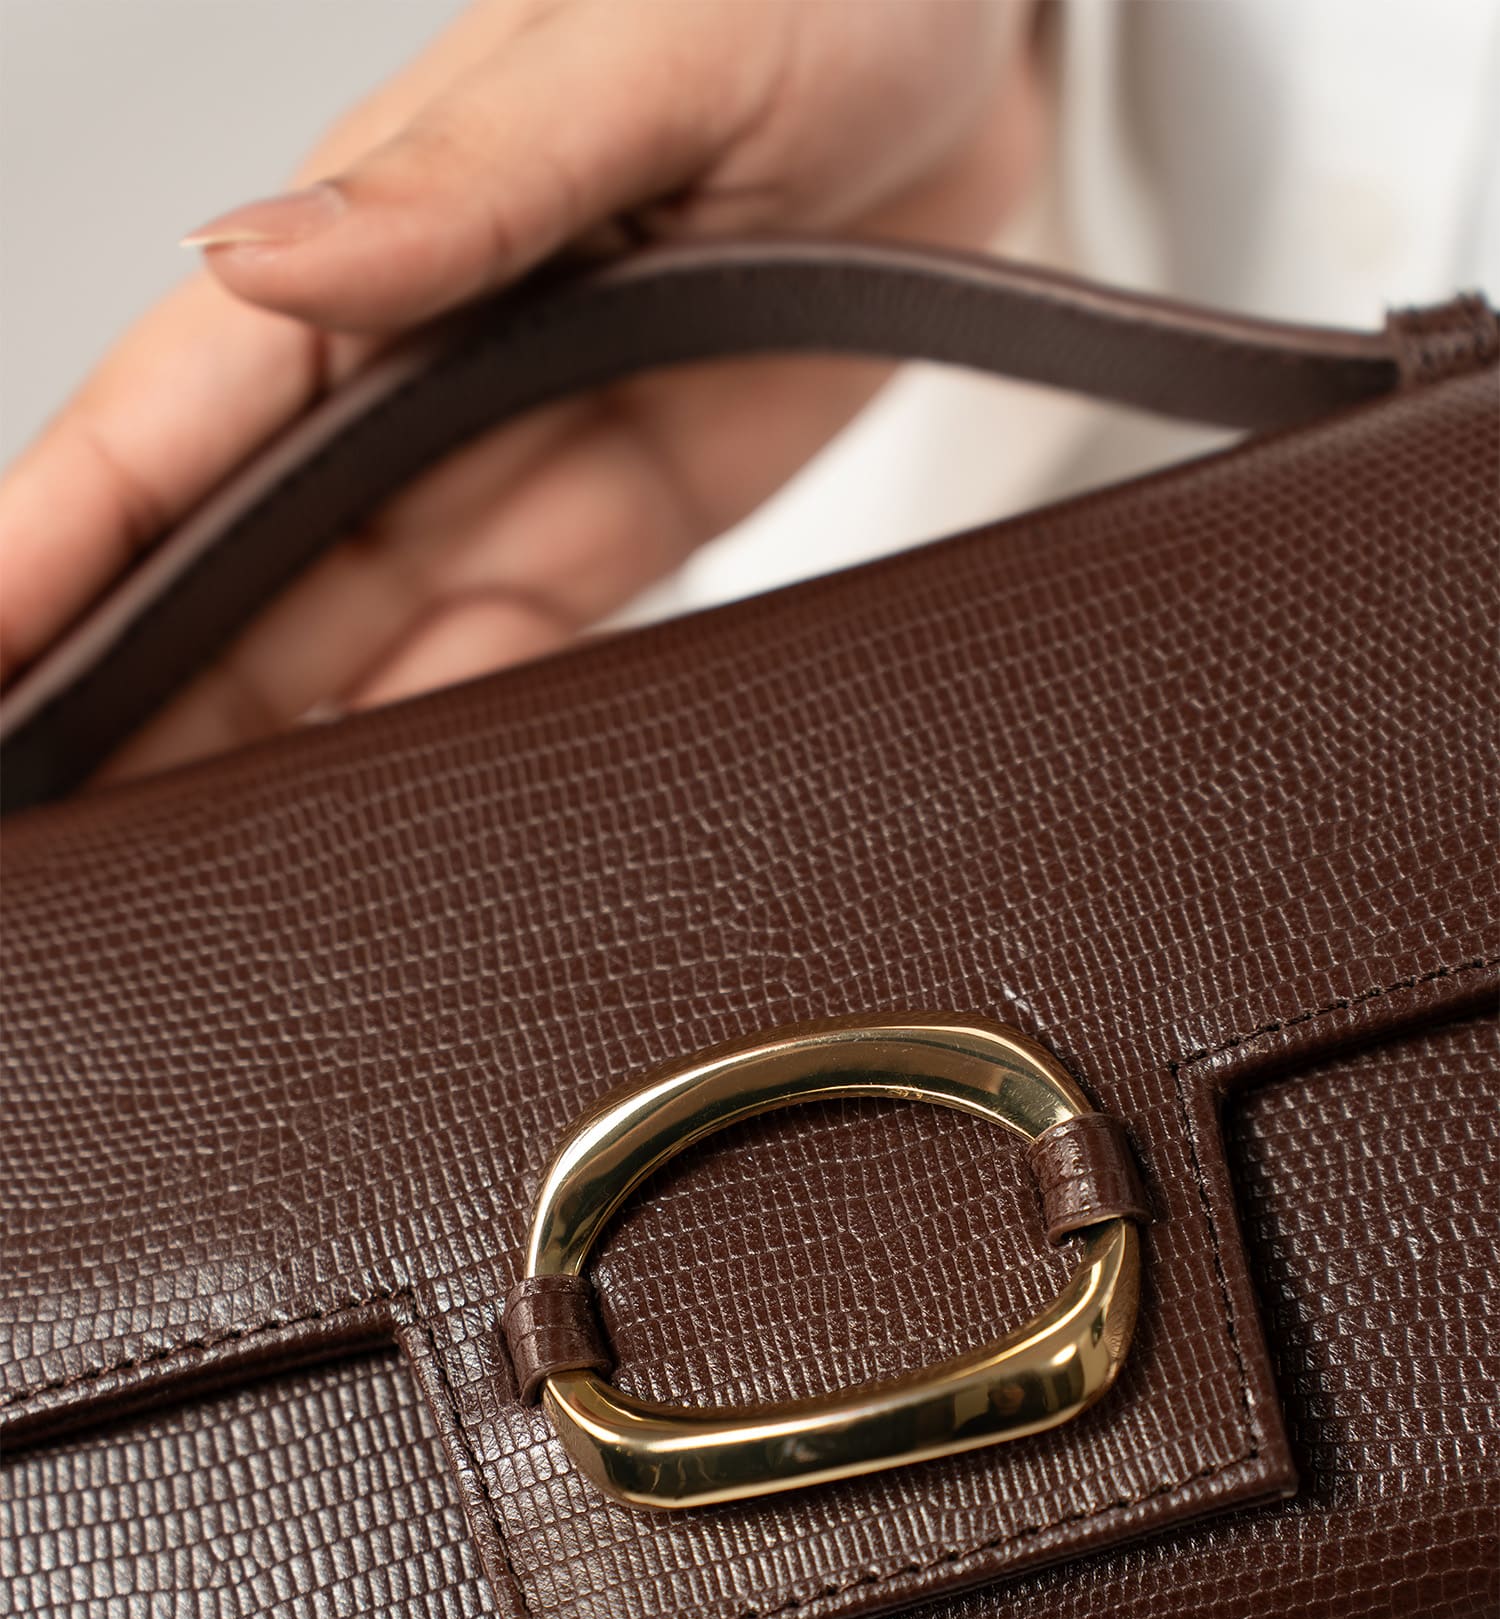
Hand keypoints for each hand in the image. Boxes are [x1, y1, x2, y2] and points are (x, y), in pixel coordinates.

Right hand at [0, 0, 1046, 777]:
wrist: (988, 57)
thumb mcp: (648, 52)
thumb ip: (463, 180)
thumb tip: (256, 257)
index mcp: (379, 243)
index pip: (176, 423)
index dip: (58, 547)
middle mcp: (419, 369)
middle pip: (236, 572)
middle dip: (129, 698)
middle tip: (51, 830)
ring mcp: (515, 460)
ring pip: (352, 641)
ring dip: (260, 754)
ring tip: (174, 878)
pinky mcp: (622, 525)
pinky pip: (511, 659)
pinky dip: (440, 747)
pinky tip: (368, 838)